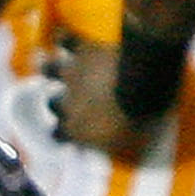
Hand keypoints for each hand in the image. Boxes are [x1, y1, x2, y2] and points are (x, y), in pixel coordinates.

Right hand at [46, 36, 163, 164]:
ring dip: (53, 68)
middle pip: (53, 104)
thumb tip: (123, 156)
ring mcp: (73, 74)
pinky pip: (66, 40)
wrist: (144, 80)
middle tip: (70, 100)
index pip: (60, 135)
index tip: (73, 132)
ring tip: (56, 67)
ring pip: (49, 69)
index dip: (66, 133)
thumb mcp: (132, 144)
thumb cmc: (140, 119)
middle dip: (59, 103)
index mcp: (77, 128)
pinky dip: (67, 40)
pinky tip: (69, 39)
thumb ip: (120, 149)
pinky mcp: (84, 50)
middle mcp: (68, 102)